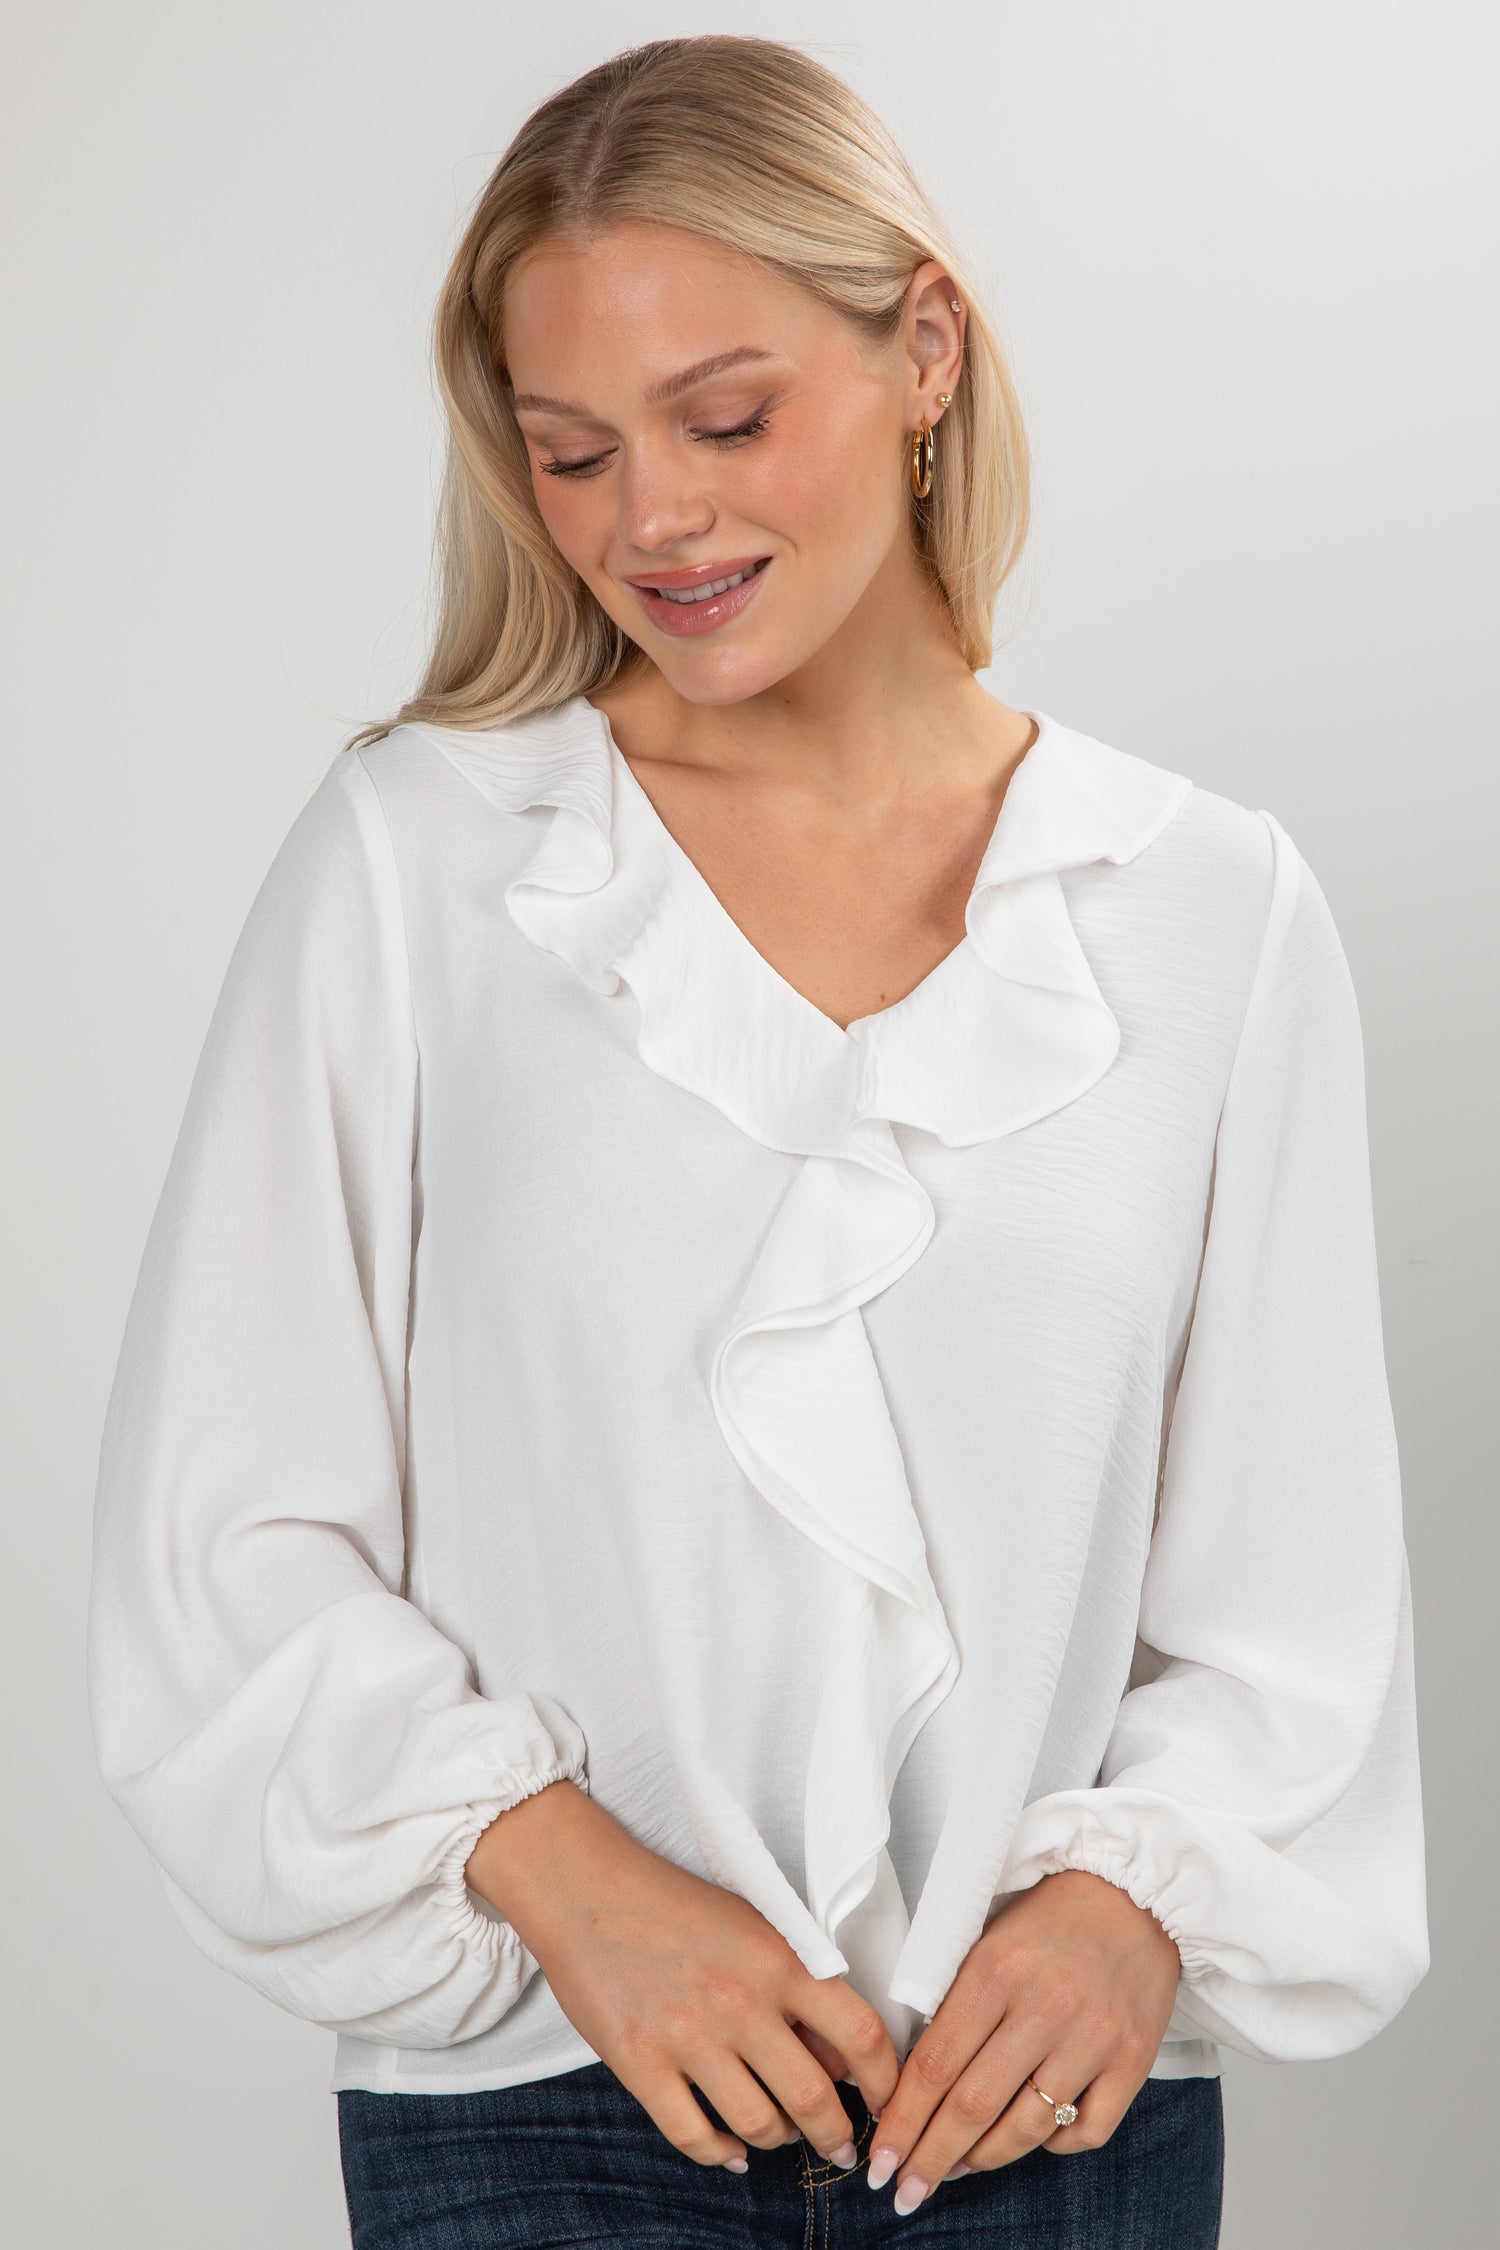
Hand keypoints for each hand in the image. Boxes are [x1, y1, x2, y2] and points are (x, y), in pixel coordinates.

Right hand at [465, 1779, 899, 2172]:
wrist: (587, 1890)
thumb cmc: (677, 1904)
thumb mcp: (754, 1926)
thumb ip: (800, 1985)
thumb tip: (841, 2062)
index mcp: (779, 1959)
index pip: (861, 2035)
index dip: (887, 2083)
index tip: (890, 2104)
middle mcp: (740, 2002)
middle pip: (814, 2097)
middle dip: (837, 2134)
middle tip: (841, 2145)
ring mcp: (688, 2037)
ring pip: (759, 2124)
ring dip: (781, 2140)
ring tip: (784, 2136)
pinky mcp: (640, 2064)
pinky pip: (694, 2136)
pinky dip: (721, 2153)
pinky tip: (731, 2149)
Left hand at [864, 1869, 1182, 2215]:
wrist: (1135, 1892)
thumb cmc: (1050, 1916)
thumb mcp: (988, 1938)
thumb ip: (954, 2000)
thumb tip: (915, 2079)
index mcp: (997, 1970)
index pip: (936, 2064)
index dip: (903, 2120)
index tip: (881, 2158)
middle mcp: (1045, 2008)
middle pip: (973, 2106)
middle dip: (931, 2156)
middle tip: (905, 2190)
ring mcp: (1093, 2039)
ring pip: (1026, 2128)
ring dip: (983, 2159)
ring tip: (955, 2168)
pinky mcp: (1133, 2062)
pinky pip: (1086, 2131)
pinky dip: (1052, 2145)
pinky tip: (1029, 2137)